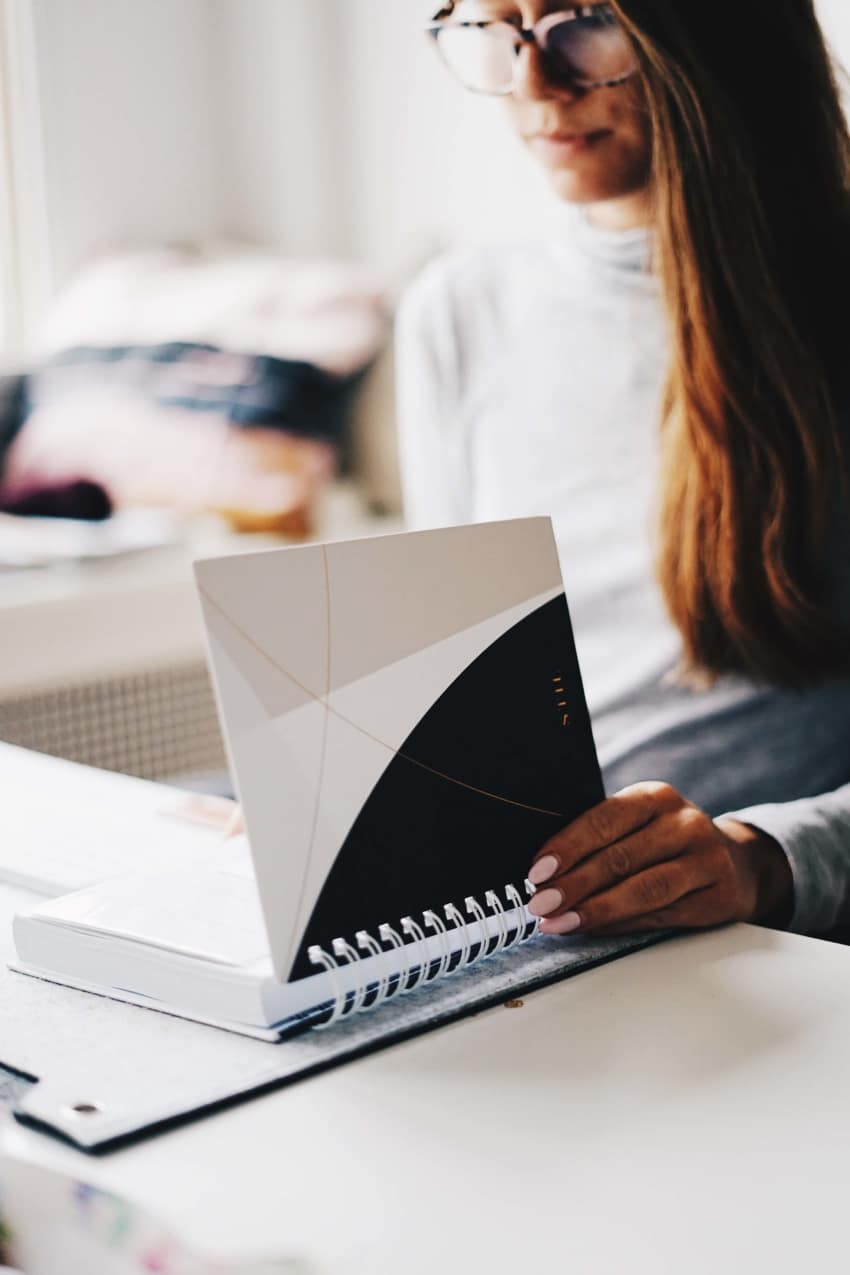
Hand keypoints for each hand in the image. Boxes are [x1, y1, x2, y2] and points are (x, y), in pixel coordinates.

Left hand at [527, 781, 792, 935]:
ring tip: (559, 922)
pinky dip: (621, 925)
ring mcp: (706, 861)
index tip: (537, 871)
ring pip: (644, 890)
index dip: (568, 846)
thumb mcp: (640, 824)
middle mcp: (685, 824)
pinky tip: (593, 930)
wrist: (736, 862)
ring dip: (595, 910)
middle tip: (540, 904)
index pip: (605, 819)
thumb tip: (541, 870)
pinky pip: (661, 915)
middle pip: (622, 857)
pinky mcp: (717, 898)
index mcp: (656, 797)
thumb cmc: (666, 842)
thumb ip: (600, 837)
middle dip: (574, 884)